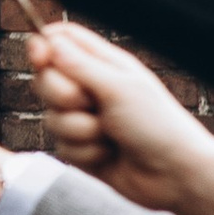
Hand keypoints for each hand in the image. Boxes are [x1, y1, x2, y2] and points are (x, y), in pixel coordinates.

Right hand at [28, 20, 213, 214]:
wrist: (173, 175)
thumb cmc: (156, 125)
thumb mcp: (118, 88)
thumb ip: (80, 66)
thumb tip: (50, 41)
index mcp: (105, 64)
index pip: (62, 40)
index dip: (44, 45)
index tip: (40, 57)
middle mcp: (92, 89)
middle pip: (47, 78)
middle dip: (60, 94)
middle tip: (89, 103)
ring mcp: (86, 119)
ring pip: (52, 117)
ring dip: (79, 129)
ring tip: (108, 134)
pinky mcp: (82, 149)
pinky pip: (62, 145)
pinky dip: (85, 152)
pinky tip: (109, 155)